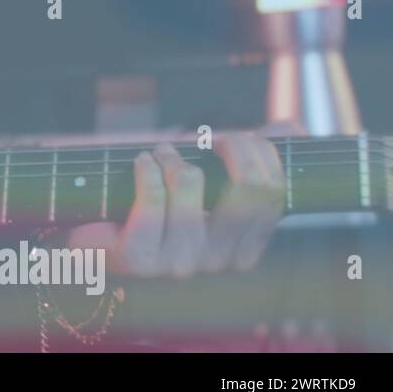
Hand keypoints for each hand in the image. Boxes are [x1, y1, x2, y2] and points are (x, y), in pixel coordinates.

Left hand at [66, 134, 284, 278]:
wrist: (100, 246)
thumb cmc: (160, 211)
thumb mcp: (208, 187)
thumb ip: (251, 161)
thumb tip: (293, 127)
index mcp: (245, 249)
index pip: (272, 192)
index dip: (259, 152)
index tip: (237, 137)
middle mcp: (218, 262)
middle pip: (248, 186)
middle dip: (233, 144)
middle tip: (210, 136)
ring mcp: (180, 264)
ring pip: (193, 181)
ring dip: (174, 156)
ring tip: (160, 154)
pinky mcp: (139, 259)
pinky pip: (152, 196)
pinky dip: (147, 167)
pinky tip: (142, 163)